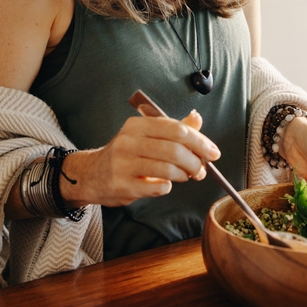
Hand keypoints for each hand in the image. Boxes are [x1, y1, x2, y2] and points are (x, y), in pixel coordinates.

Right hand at [59, 110, 219, 207]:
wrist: (93, 175)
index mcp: (137, 125)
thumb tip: (196, 118)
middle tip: (202, 170)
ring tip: (187, 177)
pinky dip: (168, 187)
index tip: (213, 153)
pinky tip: (166, 184)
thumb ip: (173, 129)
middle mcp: (128, 141)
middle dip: (195, 162)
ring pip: (167, 169)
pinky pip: (157, 187)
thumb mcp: (146, 136)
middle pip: (174, 150)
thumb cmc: (126, 154)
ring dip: (184, 175)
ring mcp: (123, 164)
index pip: (175, 129)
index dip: (199, 141)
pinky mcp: (122, 185)